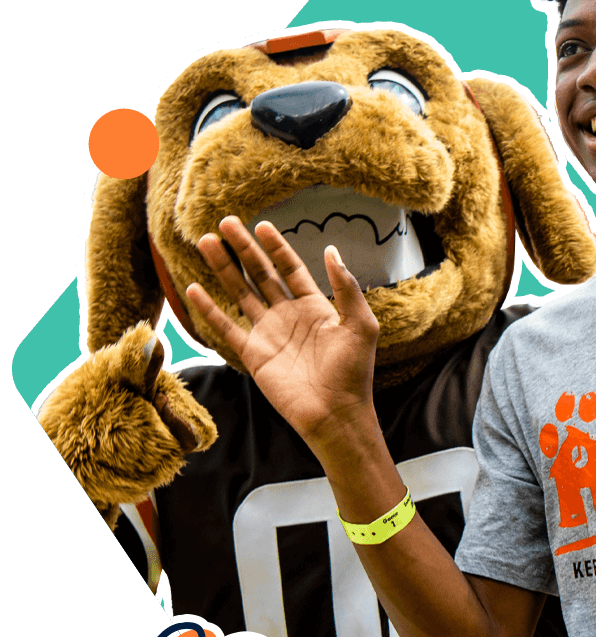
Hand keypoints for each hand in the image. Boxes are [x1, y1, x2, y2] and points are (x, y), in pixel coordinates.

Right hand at [186, 217, 379, 443]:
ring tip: (206, 242)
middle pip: (260, 274)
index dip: (276, 246)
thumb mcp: (360, 324)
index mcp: (314, 306)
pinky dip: (209, 309)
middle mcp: (288, 316)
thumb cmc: (353, 371)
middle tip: (224, 223)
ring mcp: (268, 334)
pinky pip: (227, 327)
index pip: (290, 268)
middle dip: (243, 249)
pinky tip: (194, 288)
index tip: (260, 224)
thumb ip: (346, 287)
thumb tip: (331, 250)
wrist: (335, 413)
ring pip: (240, 293)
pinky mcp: (253, 354)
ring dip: (223, 268)